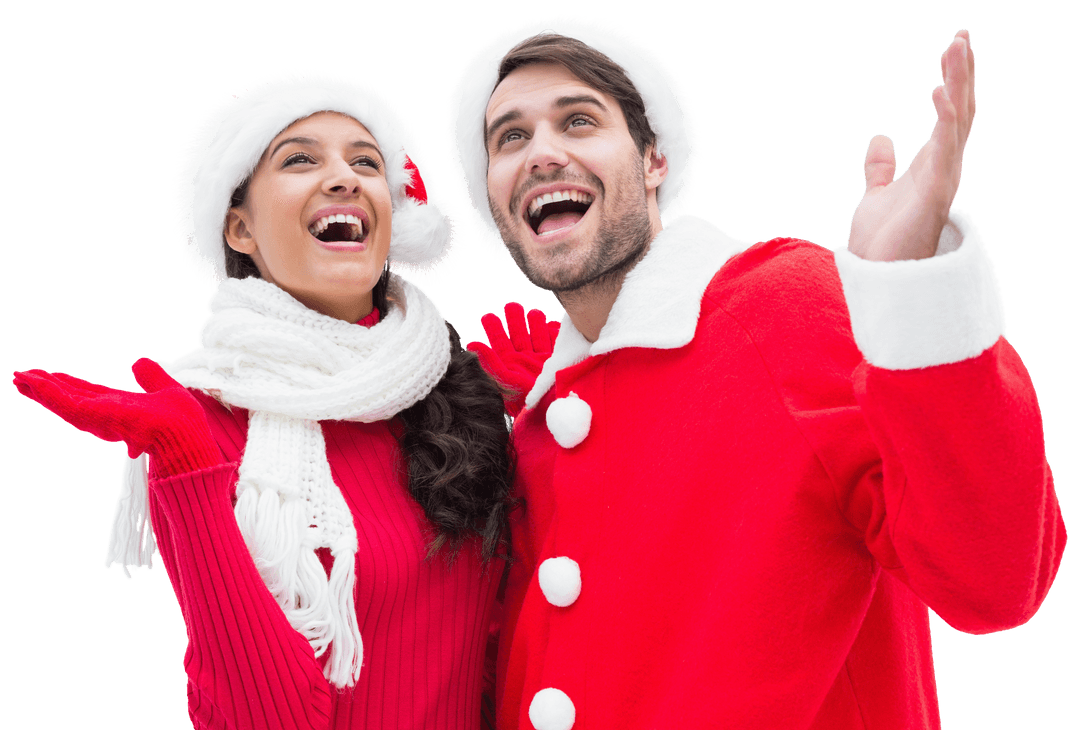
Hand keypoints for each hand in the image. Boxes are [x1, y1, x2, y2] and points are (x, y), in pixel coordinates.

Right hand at [12, 357, 221, 476]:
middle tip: (20, 377)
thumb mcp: (164, 388)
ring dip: (40, 390)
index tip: (49, 375)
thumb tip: (137, 360)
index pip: (86, 394)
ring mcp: (98, 417)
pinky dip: (49, 393)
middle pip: (68, 399)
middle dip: (45, 389)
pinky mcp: (94, 417)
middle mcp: (105, 414)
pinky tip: (33, 382)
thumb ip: (149, 375)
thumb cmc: (181, 420)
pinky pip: (66, 404)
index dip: (67, 385)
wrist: (183, 432)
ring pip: (62, 402)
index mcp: (119, 407)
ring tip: (18, 378)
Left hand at [467, 301, 560, 415]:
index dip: (494, 329)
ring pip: (536, 335)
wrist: (543, 409)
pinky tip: (553, 323)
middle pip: (518, 334)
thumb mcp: (503, 377)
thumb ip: (490, 361)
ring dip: (535, 322)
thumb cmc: (520, 396)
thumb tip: (471, 345)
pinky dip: (553, 333)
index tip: (488, 316)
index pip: (500, 342)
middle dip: (515, 319)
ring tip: (533, 312)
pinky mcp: (554, 361)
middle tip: (511, 306)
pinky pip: (553, 343)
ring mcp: (539, 358)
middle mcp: (522, 359)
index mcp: (508, 362)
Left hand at [847, 29, 976, 260]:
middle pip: (960, 110)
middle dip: (962, 73)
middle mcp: (943, 168)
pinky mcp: (934, 193)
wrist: (878, 277)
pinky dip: (944, 119)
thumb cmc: (883, 242)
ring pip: (957, 122)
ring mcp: (942, 179)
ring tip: (955, 49)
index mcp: (931, 164)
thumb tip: (879, 137)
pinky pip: (944, 150)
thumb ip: (880, 167)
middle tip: (960, 36)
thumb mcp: (876, 194)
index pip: (949, 114)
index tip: (951, 47)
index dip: (953, 81)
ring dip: (958, 85)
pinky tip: (938, 92)